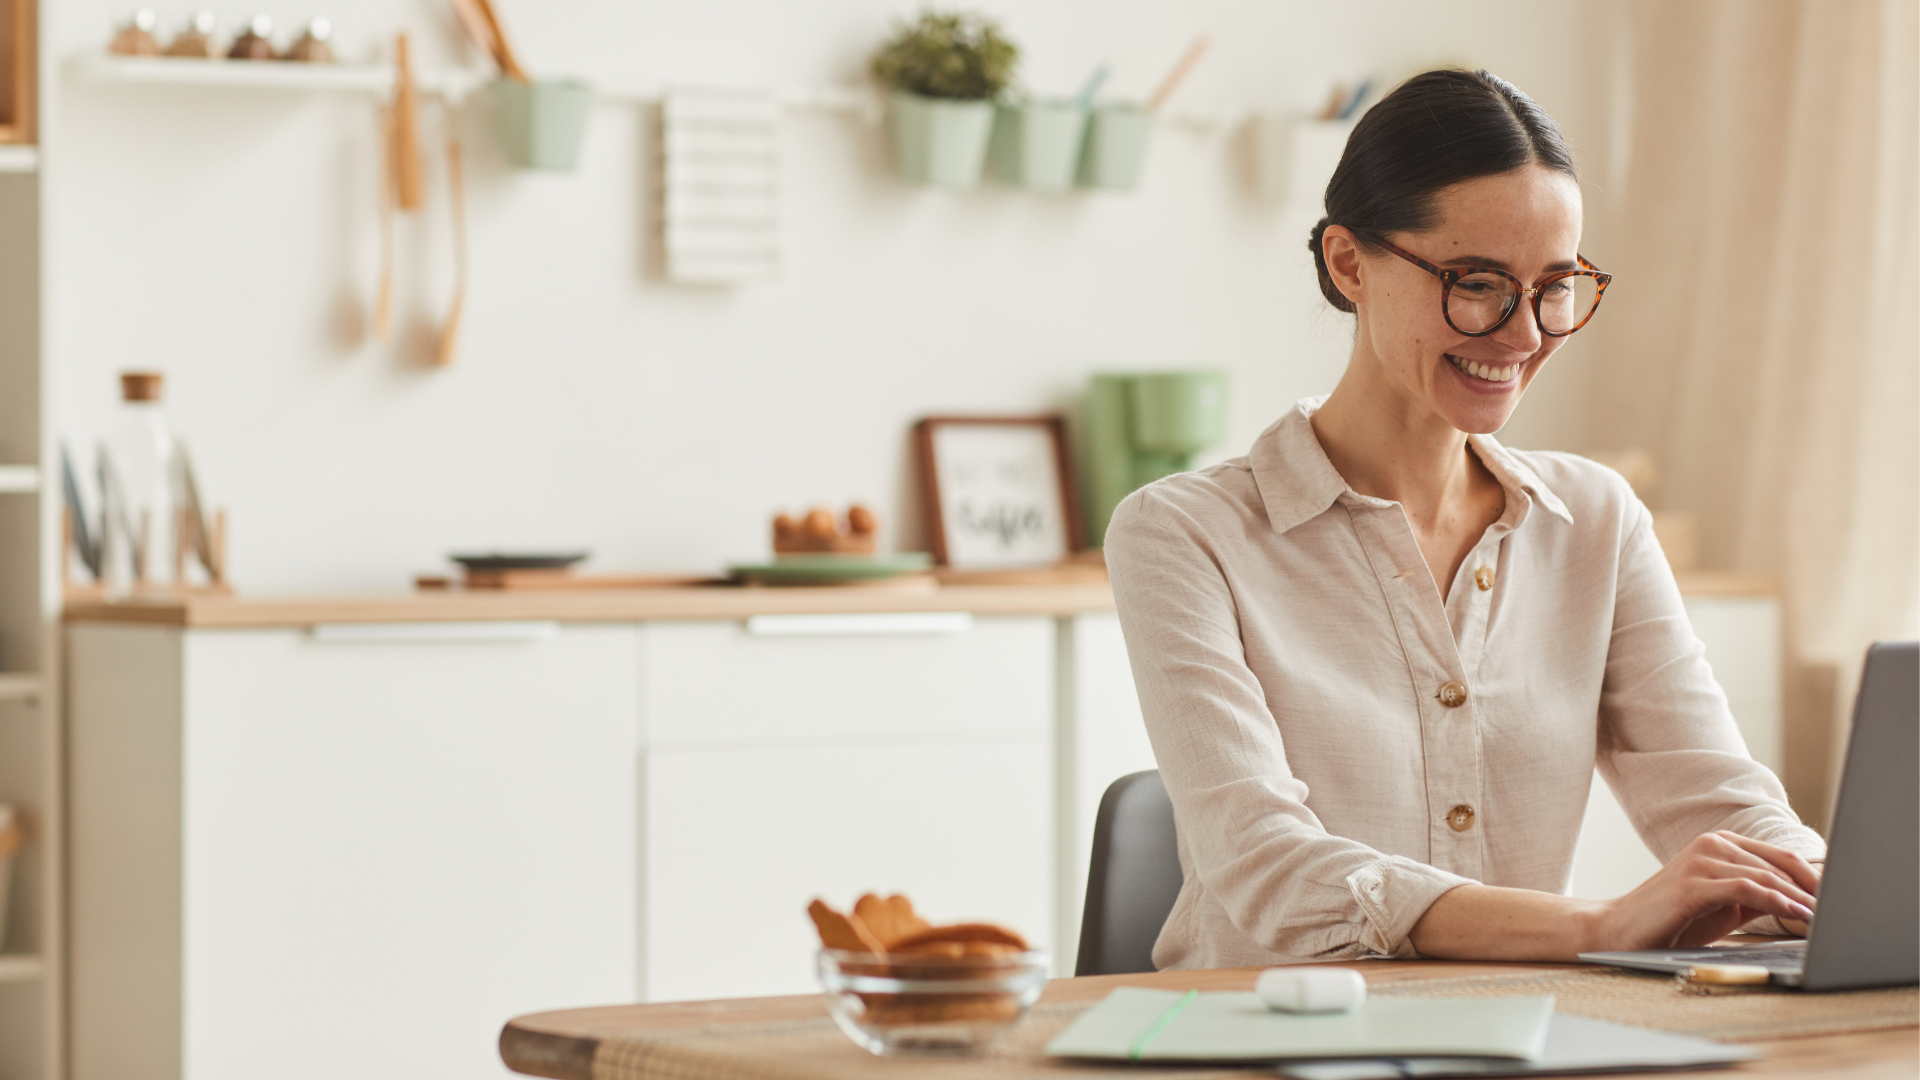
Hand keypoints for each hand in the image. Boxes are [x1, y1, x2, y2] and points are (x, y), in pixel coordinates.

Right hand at [1590, 831, 1819, 950]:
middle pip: (1778, 864)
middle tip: (1837, 910)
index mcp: (1719, 844)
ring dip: (1798, 898)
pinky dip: (1775, 901)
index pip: (1779, 856)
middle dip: (1812, 888)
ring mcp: (1699, 860)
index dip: (1813, 877)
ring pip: (1764, 875)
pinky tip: (1794, 914)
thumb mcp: (1722, 906)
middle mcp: (1710, 844)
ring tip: (1821, 917)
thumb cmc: (1671, 920)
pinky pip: (1744, 888)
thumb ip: (1755, 897)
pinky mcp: (1690, 883)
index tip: (1837, 899)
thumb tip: (1802, 903)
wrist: (1619, 928)